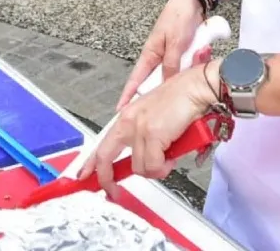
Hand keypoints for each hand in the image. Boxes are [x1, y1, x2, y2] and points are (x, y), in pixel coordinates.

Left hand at [79, 59, 218, 195]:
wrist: (195, 88)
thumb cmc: (180, 101)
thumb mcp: (152, 119)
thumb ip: (142, 139)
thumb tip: (140, 162)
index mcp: (126, 117)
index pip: (101, 144)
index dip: (91, 164)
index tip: (85, 175)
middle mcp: (128, 121)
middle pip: (105, 157)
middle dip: (107, 179)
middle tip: (112, 191)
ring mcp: (139, 128)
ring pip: (139, 167)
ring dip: (154, 170)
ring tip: (167, 158)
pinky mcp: (153, 134)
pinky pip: (154, 166)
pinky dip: (164, 167)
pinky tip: (172, 156)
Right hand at [116, 0, 204, 108]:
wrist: (192, 3)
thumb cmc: (178, 18)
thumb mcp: (175, 43)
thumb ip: (171, 64)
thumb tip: (167, 84)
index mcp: (150, 55)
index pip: (136, 79)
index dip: (128, 95)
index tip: (120, 109)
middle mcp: (158, 58)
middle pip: (154, 83)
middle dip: (154, 97)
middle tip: (154, 114)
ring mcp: (170, 58)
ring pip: (171, 78)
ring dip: (177, 83)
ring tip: (179, 98)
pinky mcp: (181, 56)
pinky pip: (183, 69)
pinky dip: (188, 72)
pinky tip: (193, 77)